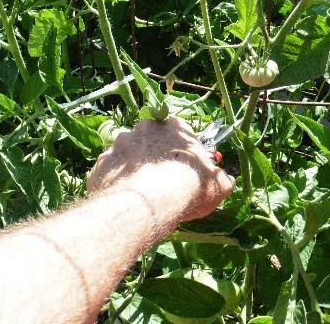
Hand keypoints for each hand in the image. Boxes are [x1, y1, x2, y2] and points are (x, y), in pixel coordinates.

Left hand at [87, 117, 234, 220]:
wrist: (150, 203)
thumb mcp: (218, 186)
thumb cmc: (189, 188)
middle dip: (152, 155)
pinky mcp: (103, 162)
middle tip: (159, 180)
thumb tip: (226, 181)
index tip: (181, 167)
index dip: (179, 150)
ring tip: (139, 192)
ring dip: (131, 167)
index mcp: (173, 126)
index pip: (177, 130)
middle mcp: (144, 127)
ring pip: (126, 153)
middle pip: (149, 138)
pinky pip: (109, 171)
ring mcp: (120, 143)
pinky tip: (124, 199)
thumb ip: (222, 179)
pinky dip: (115, 182)